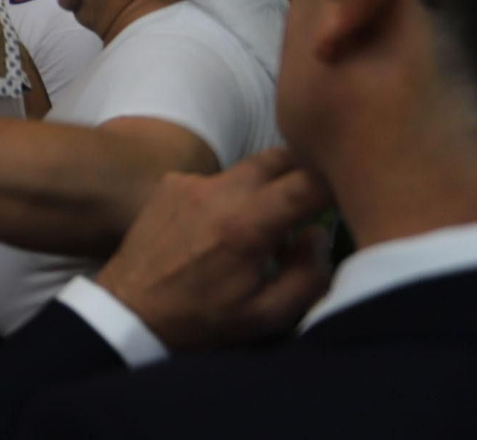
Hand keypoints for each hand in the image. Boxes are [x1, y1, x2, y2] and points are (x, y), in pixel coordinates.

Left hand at [95, 148, 333, 350]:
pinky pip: (215, 178)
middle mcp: (219, 190)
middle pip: (280, 157)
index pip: (308, 182)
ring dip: (264, 187)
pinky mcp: (170, 181)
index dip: (336, 183)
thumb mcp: (266, 315)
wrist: (128, 309)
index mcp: (246, 224)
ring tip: (262, 225)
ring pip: (247, 167)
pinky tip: (218, 227)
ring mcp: (190, 181)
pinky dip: (229, 195)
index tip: (347, 197)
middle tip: (311, 203)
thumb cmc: (201, 319)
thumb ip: (308, 275)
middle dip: (303, 174)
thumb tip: (319, 234)